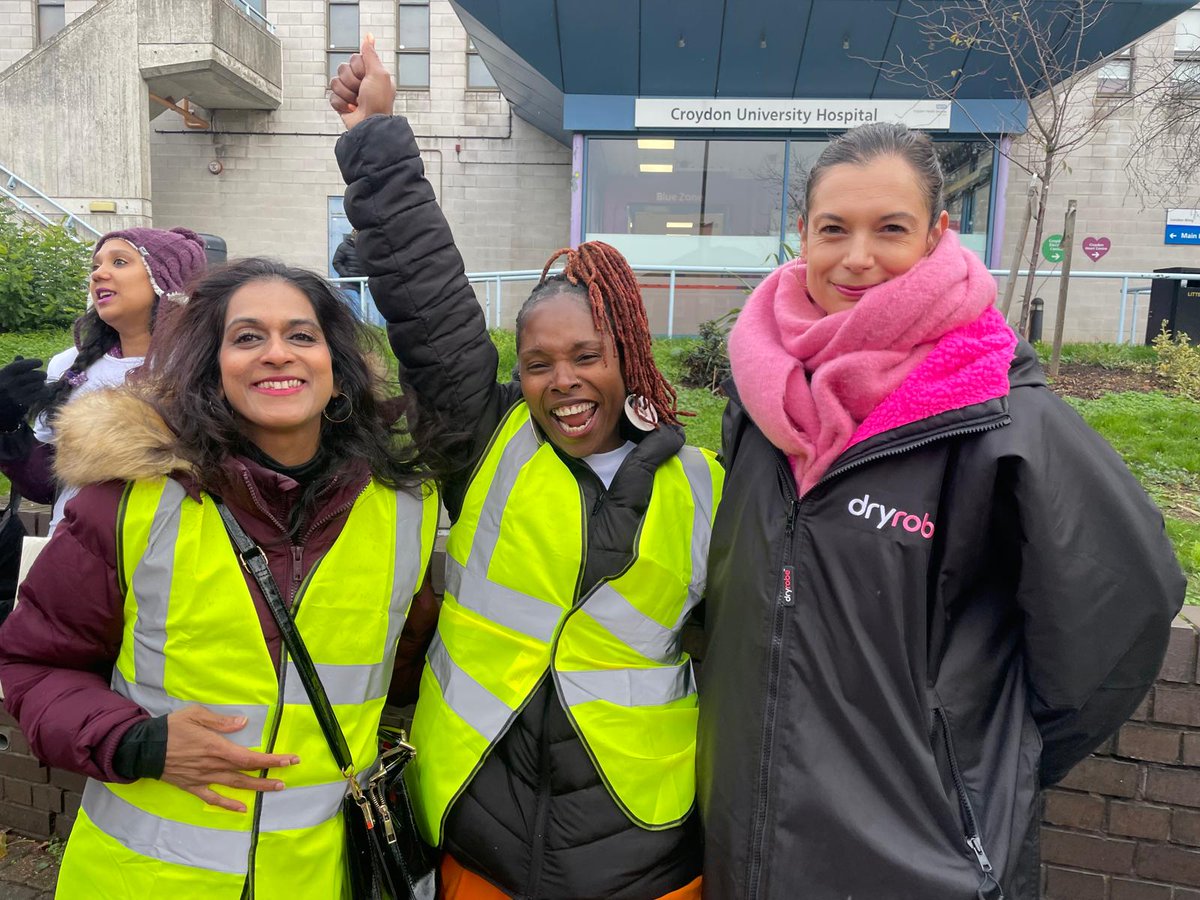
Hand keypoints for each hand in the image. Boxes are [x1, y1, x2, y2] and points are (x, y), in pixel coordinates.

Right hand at [0, 357, 47, 430]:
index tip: (39, 362)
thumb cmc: (4, 385)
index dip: (33, 362)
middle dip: (41, 374)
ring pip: (40, 384)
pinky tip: (42, 390)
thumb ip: (14, 366)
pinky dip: (45, 391)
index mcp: (6, 373)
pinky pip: (42, 393)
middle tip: (42, 375)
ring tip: (38, 384)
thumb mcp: (5, 374)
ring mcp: (17, 393)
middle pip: (36, 375)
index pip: (23, 365)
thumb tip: (20, 357)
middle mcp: (11, 382)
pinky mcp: (24, 402)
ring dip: (42, 384)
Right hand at [161, 705, 300, 812]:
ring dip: (256, 787)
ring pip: (234, 785)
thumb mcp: (196, 714)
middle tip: (288, 775)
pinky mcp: (192, 786)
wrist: (142, 748)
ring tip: (275, 788)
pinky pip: (212, 798)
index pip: (249, 756)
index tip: (289, 759)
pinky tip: (241, 809)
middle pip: (246, 772)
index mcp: (216, 747)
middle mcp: (213, 765)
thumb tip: (243, 723)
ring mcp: (203, 778)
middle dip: (270, 772)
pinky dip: (227, 804)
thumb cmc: (170, 727)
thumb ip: (221, 721)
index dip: (271, 759)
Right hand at [329, 33, 395, 129]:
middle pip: (342, 69)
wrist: (370, 125)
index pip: (353, 59)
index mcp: (370, 73)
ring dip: (347, 94)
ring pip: (335, 82)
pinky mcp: (341, 103)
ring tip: (358, 102)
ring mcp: (349, 92)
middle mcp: (360, 81)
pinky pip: (332, 96)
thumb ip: (370, 54)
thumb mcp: (379, 74)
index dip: (359, 69)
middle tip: (362, 92)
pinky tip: (351, 109)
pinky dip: (341, 104)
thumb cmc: (378, 102)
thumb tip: (368, 36)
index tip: (368, 79)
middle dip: (352, 82)